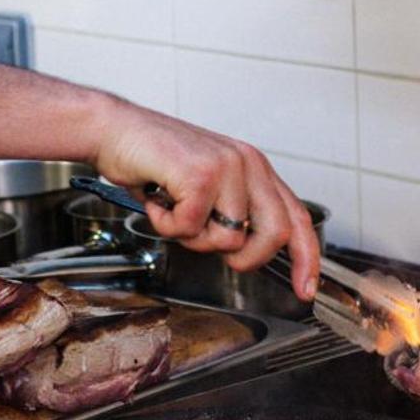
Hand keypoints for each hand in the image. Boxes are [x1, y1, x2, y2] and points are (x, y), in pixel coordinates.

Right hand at [90, 99, 320, 299]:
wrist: (114, 130)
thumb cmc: (153, 160)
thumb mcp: (205, 184)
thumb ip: (231, 210)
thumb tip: (244, 251)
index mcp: (254, 167)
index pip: (296, 217)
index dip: (306, 258)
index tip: (305, 289)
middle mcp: (248, 163)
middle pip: (275, 234)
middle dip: (245, 258)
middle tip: (209, 244)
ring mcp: (227, 167)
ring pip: (227, 239)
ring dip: (191, 237)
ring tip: (173, 209)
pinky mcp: (200, 174)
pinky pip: (190, 228)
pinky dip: (166, 224)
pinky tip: (157, 199)